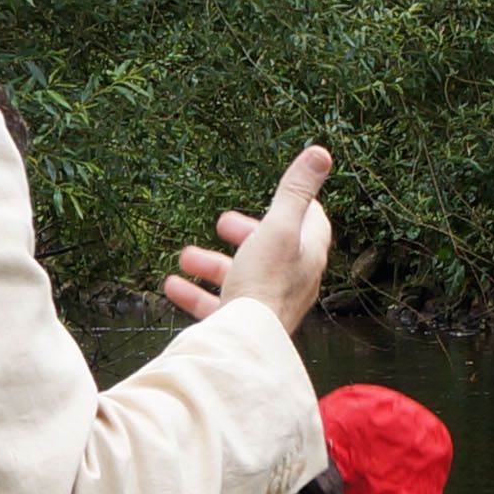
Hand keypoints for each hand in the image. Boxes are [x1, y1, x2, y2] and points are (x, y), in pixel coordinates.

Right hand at [161, 144, 336, 331]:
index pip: (313, 223)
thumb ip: (296, 191)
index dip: (297, 205)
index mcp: (307, 256)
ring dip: (212, 263)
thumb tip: (321, 153)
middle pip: (271, 249)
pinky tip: (173, 285)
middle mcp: (292, 281)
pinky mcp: (243, 323)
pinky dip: (195, 292)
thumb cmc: (264, 283)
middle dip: (244, 232)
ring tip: (186, 255)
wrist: (245, 341)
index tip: (281, 194)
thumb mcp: (278, 227)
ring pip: (239, 276)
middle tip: (223, 223)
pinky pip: (217, 304)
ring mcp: (267, 303)